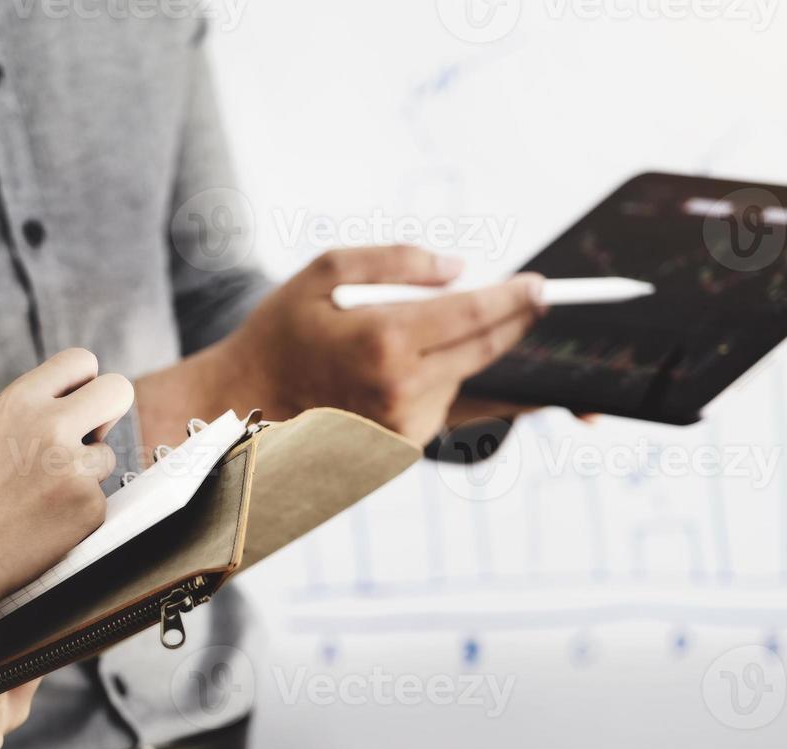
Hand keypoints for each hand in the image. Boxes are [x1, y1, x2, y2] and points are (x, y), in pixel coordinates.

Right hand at [0, 348, 133, 613]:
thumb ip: (38, 418)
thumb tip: (83, 410)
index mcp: (20, 401)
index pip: (81, 360)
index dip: (83, 382)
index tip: (77, 400)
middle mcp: (50, 426)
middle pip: (119, 390)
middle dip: (109, 410)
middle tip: (89, 434)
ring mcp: (74, 467)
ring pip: (108, 455)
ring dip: (86, 472)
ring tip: (43, 495)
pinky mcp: (90, 506)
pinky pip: (100, 498)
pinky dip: (79, 510)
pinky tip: (46, 521)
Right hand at [218, 245, 545, 445]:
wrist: (244, 405)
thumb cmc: (281, 332)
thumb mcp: (324, 273)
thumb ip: (396, 261)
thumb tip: (460, 268)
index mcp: (384, 341)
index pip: (475, 313)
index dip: (516, 297)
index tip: (542, 284)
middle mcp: (402, 389)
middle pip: (486, 349)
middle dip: (517, 321)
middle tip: (536, 299)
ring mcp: (405, 424)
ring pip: (466, 377)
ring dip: (469, 351)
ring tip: (449, 329)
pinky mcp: (403, 449)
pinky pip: (443, 404)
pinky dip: (443, 380)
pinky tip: (416, 367)